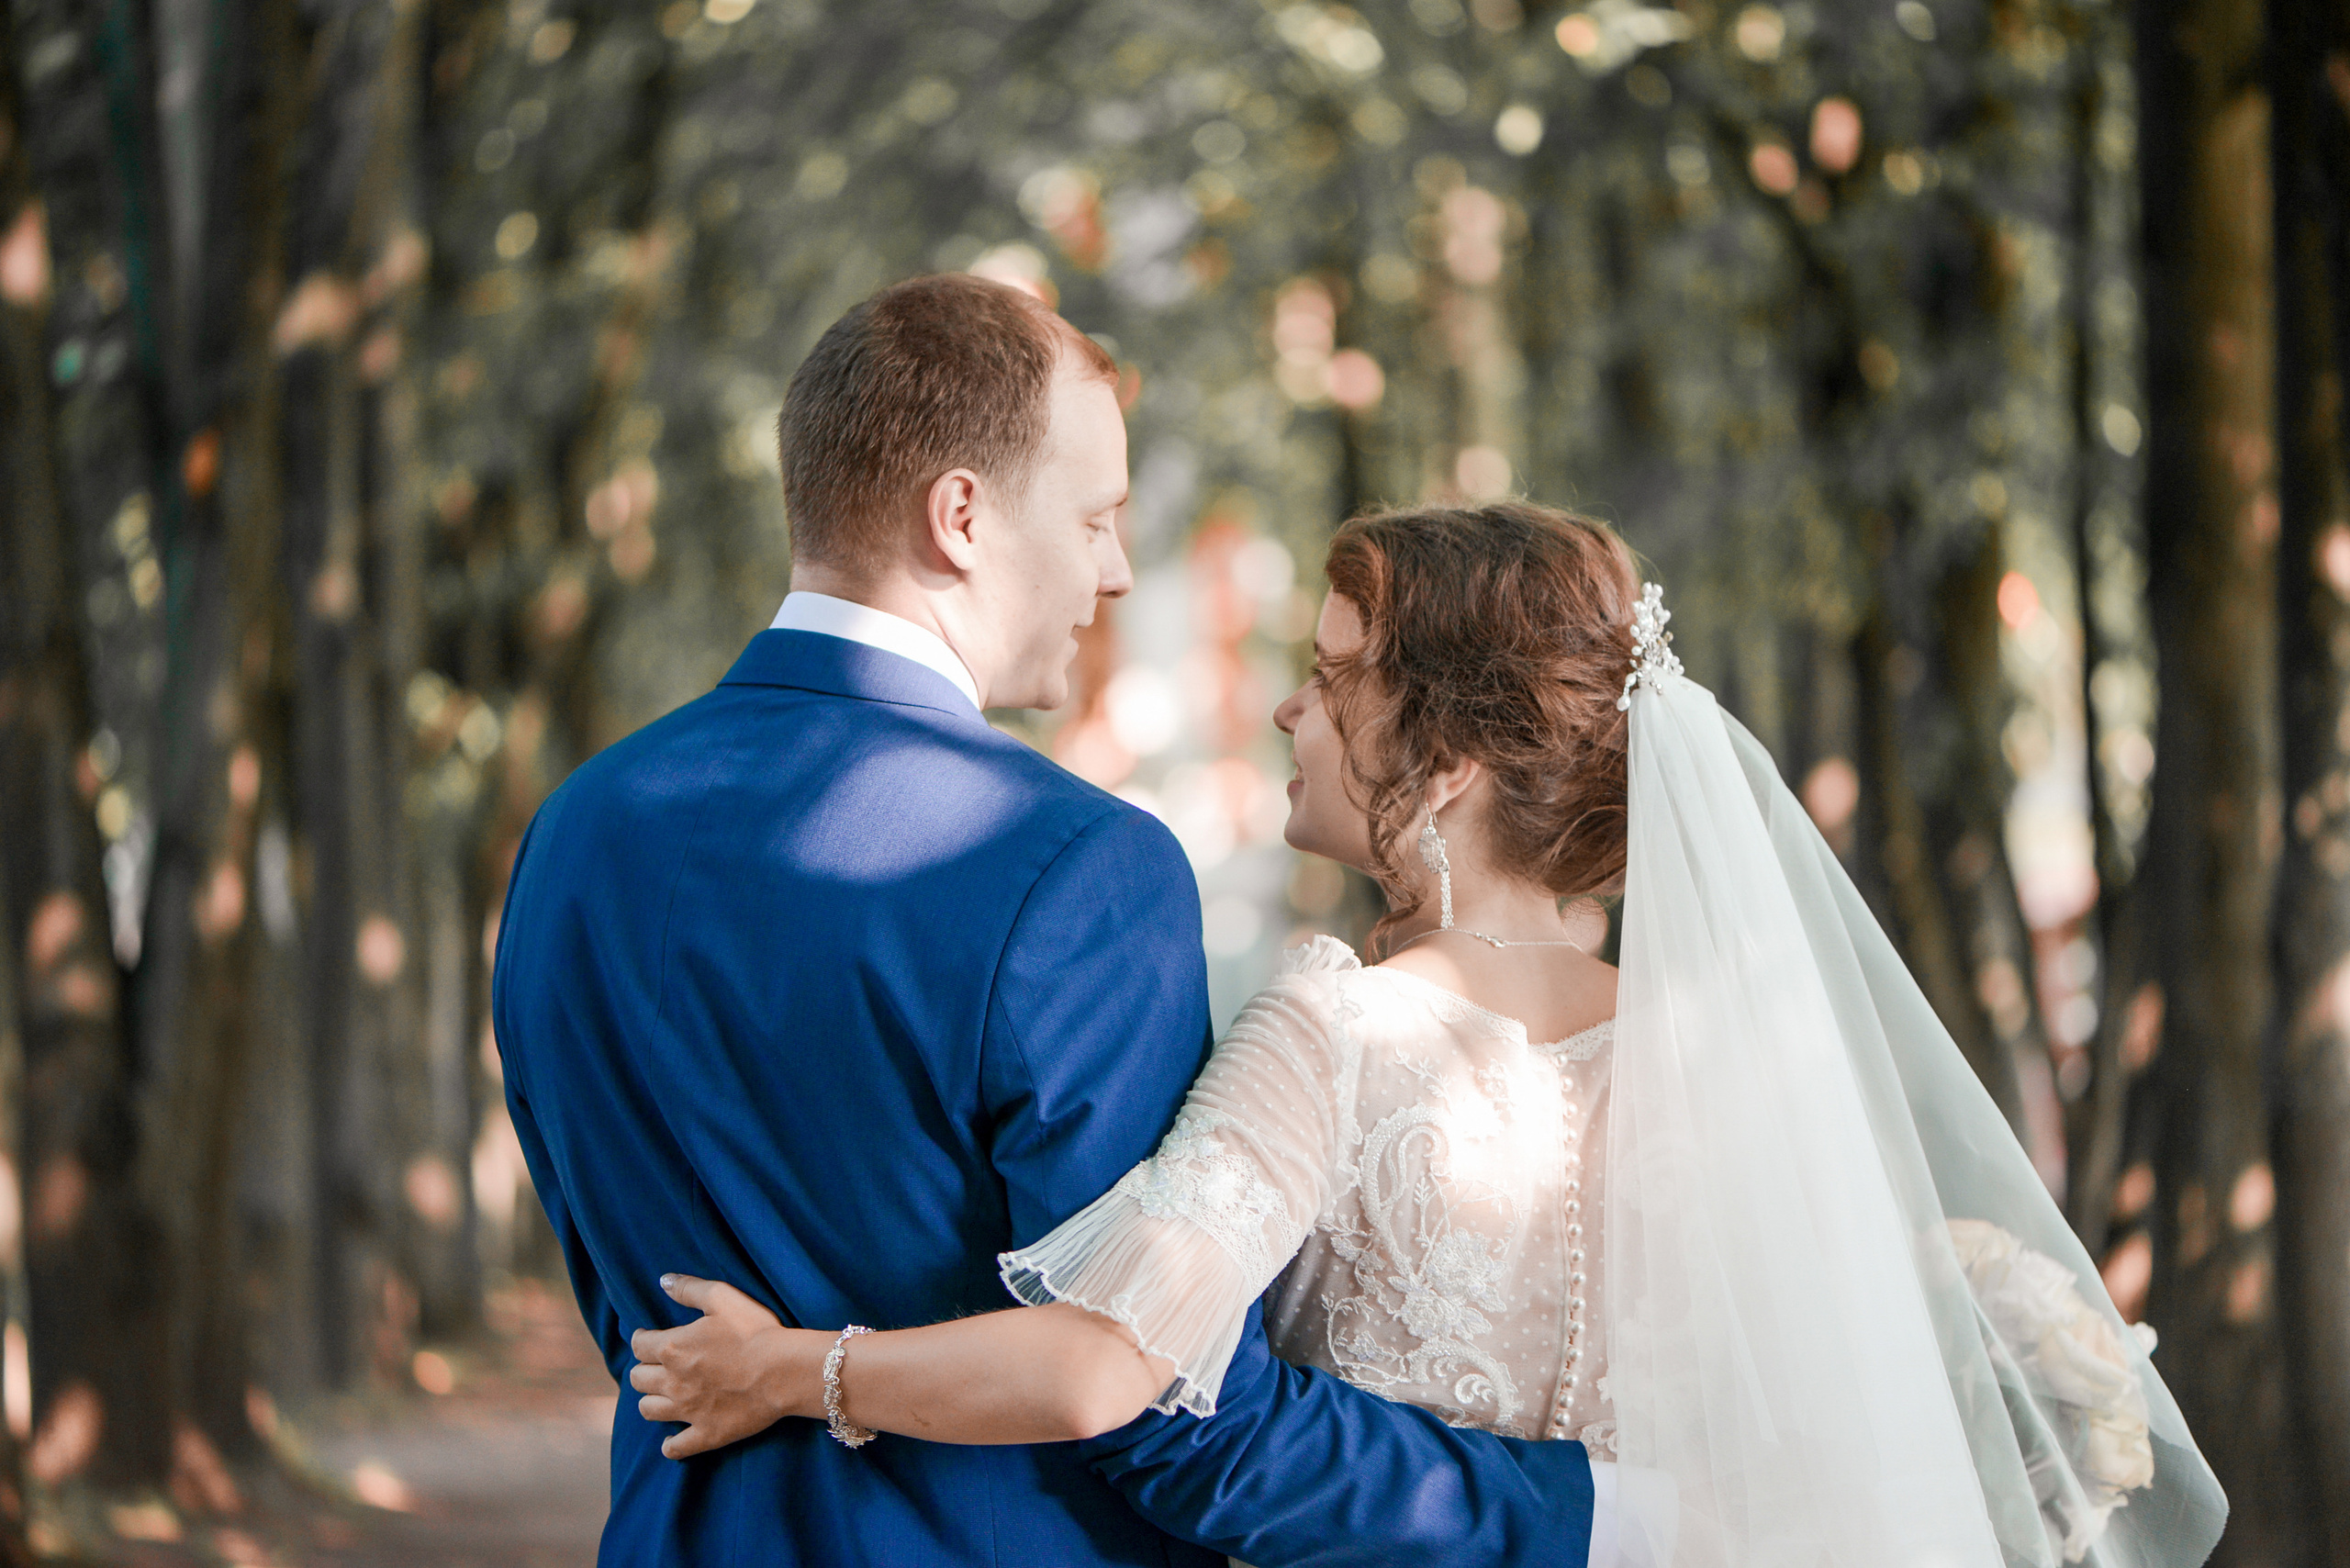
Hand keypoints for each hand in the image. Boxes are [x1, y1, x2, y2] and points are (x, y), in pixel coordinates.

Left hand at [628, 1274, 822, 1458]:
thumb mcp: (723, 1298)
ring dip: (651, 1401)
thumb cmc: (755, 1331)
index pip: (639, 1345)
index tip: (648, 1337)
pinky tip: (672, 1439)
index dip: (642, 1339)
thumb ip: (689, 1288)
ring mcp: (687, 1411)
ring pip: (649, 1411)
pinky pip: (676, 1448)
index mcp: (672, 1348)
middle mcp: (672, 1382)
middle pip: (639, 1379)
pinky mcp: (706, 1433)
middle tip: (657, 1365)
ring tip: (662, 1395)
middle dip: (644, 1369)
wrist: (783, 1370)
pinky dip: (670, 1445)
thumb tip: (663, 1280)